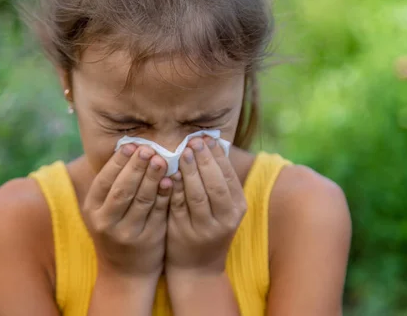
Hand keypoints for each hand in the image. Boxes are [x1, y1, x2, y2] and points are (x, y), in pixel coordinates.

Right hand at [82, 144, 171, 278]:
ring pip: (142, 200)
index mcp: (92, 209)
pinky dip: (165, 195)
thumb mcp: (106, 209)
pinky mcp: (148, 239)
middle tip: (149, 149)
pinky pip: (158, 212)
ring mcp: (127, 232)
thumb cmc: (117, 229)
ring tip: (162, 159)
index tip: (131, 145)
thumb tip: (130, 146)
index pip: (104, 181)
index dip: (118, 162)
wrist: (125, 271)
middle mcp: (106, 222)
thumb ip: (115, 184)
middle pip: (123, 189)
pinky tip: (171, 181)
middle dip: (136, 166)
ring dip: (153, 177)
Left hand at [165, 136, 246, 275]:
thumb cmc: (208, 228)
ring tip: (181, 153)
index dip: (217, 156)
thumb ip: (217, 181)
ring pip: (197, 195)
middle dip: (204, 160)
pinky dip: (174, 188)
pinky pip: (179, 206)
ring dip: (189, 171)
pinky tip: (169, 174)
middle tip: (193, 141)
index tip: (206, 139)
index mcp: (237, 207)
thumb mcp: (221, 208)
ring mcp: (205, 228)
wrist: (198, 268)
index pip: (228, 177)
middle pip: (215, 184)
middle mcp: (225, 219)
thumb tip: (211, 145)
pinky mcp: (184, 233)